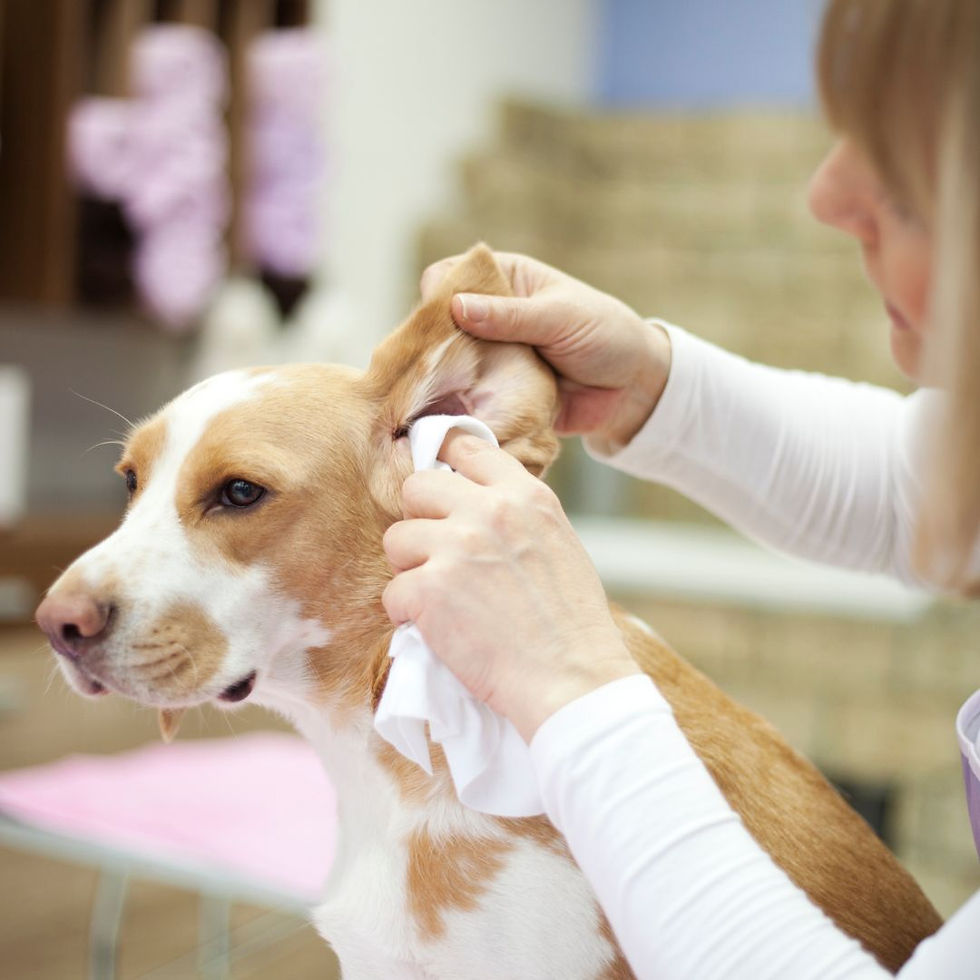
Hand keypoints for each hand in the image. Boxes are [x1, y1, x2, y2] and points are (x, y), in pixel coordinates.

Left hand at [382, 430, 640, 741]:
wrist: (571, 678)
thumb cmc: (571, 623)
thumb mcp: (557, 542)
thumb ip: (515, 515)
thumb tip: (473, 503)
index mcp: (525, 496)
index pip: (466, 447)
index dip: (445, 466)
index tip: (440, 491)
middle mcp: (488, 511)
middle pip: (417, 486)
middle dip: (419, 520)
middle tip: (434, 554)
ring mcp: (455, 547)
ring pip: (396, 539)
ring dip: (410, 569)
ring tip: (439, 597)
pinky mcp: (429, 590)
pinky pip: (393, 592)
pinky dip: (407, 615)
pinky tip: (437, 629)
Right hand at [421, 251, 671, 449]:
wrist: (633, 391)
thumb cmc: (605, 336)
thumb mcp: (560, 317)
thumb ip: (510, 316)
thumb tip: (456, 307)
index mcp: (505, 280)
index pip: (451, 275)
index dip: (437, 294)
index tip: (432, 320)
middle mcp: (490, 316)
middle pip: (440, 323)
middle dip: (430, 343)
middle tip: (427, 366)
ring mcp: (491, 356)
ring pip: (449, 364)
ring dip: (442, 378)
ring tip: (430, 394)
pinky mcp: (496, 392)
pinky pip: (468, 398)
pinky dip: (459, 406)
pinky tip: (447, 416)